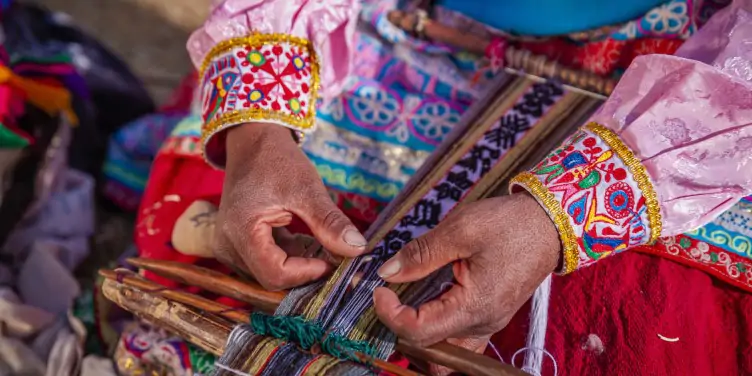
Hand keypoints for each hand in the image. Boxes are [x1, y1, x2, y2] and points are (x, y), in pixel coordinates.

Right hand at [214, 124, 366, 289]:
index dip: (307, 273)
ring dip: (300, 265)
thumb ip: (329, 222)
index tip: (333, 260)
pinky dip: (290, 256)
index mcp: (241, 231)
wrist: (251, 142)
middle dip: (306, 271)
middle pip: (271, 278)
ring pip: (270, 273)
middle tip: (335, 256)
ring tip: (324, 246)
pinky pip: (266, 262)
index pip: (274, 274)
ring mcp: (229, 247)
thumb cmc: (276, 160)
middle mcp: (228, 245)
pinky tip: (309, 242)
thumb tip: (358, 249)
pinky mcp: (237, 245)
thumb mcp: (307, 188)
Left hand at [373, 193, 559, 362]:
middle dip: (400, 326)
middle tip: (389, 295)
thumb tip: (388, 273)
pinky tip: (425, 302)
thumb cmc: (510, 223)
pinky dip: (436, 328)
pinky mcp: (489, 316)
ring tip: (404, 301)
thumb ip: (421, 254)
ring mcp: (487, 324)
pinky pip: (457, 338)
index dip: (390, 314)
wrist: (550, 223)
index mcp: (475, 307)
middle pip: (429, 349)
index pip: (419, 332)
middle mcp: (482, 325)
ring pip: (444, 351)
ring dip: (418, 333)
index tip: (379, 289)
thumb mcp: (461, 229)